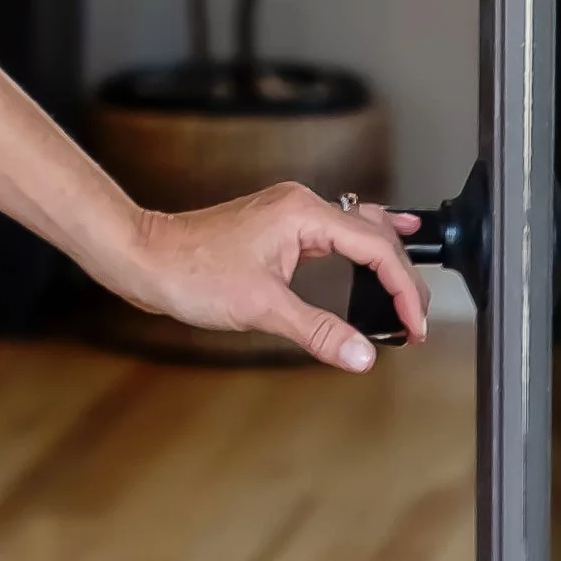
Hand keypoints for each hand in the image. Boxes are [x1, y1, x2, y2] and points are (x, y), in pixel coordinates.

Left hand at [120, 187, 426, 372]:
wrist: (145, 258)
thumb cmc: (191, 272)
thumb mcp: (262, 308)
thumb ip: (318, 331)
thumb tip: (363, 355)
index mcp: (303, 214)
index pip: (376, 247)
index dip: (403, 289)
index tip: (413, 326)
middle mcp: (300, 205)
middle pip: (375, 235)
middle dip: (402, 278)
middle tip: (415, 321)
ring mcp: (288, 213)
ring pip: (358, 231)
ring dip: (386, 263)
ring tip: (411, 294)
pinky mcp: (278, 227)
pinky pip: (335, 233)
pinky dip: (361, 249)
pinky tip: (377, 254)